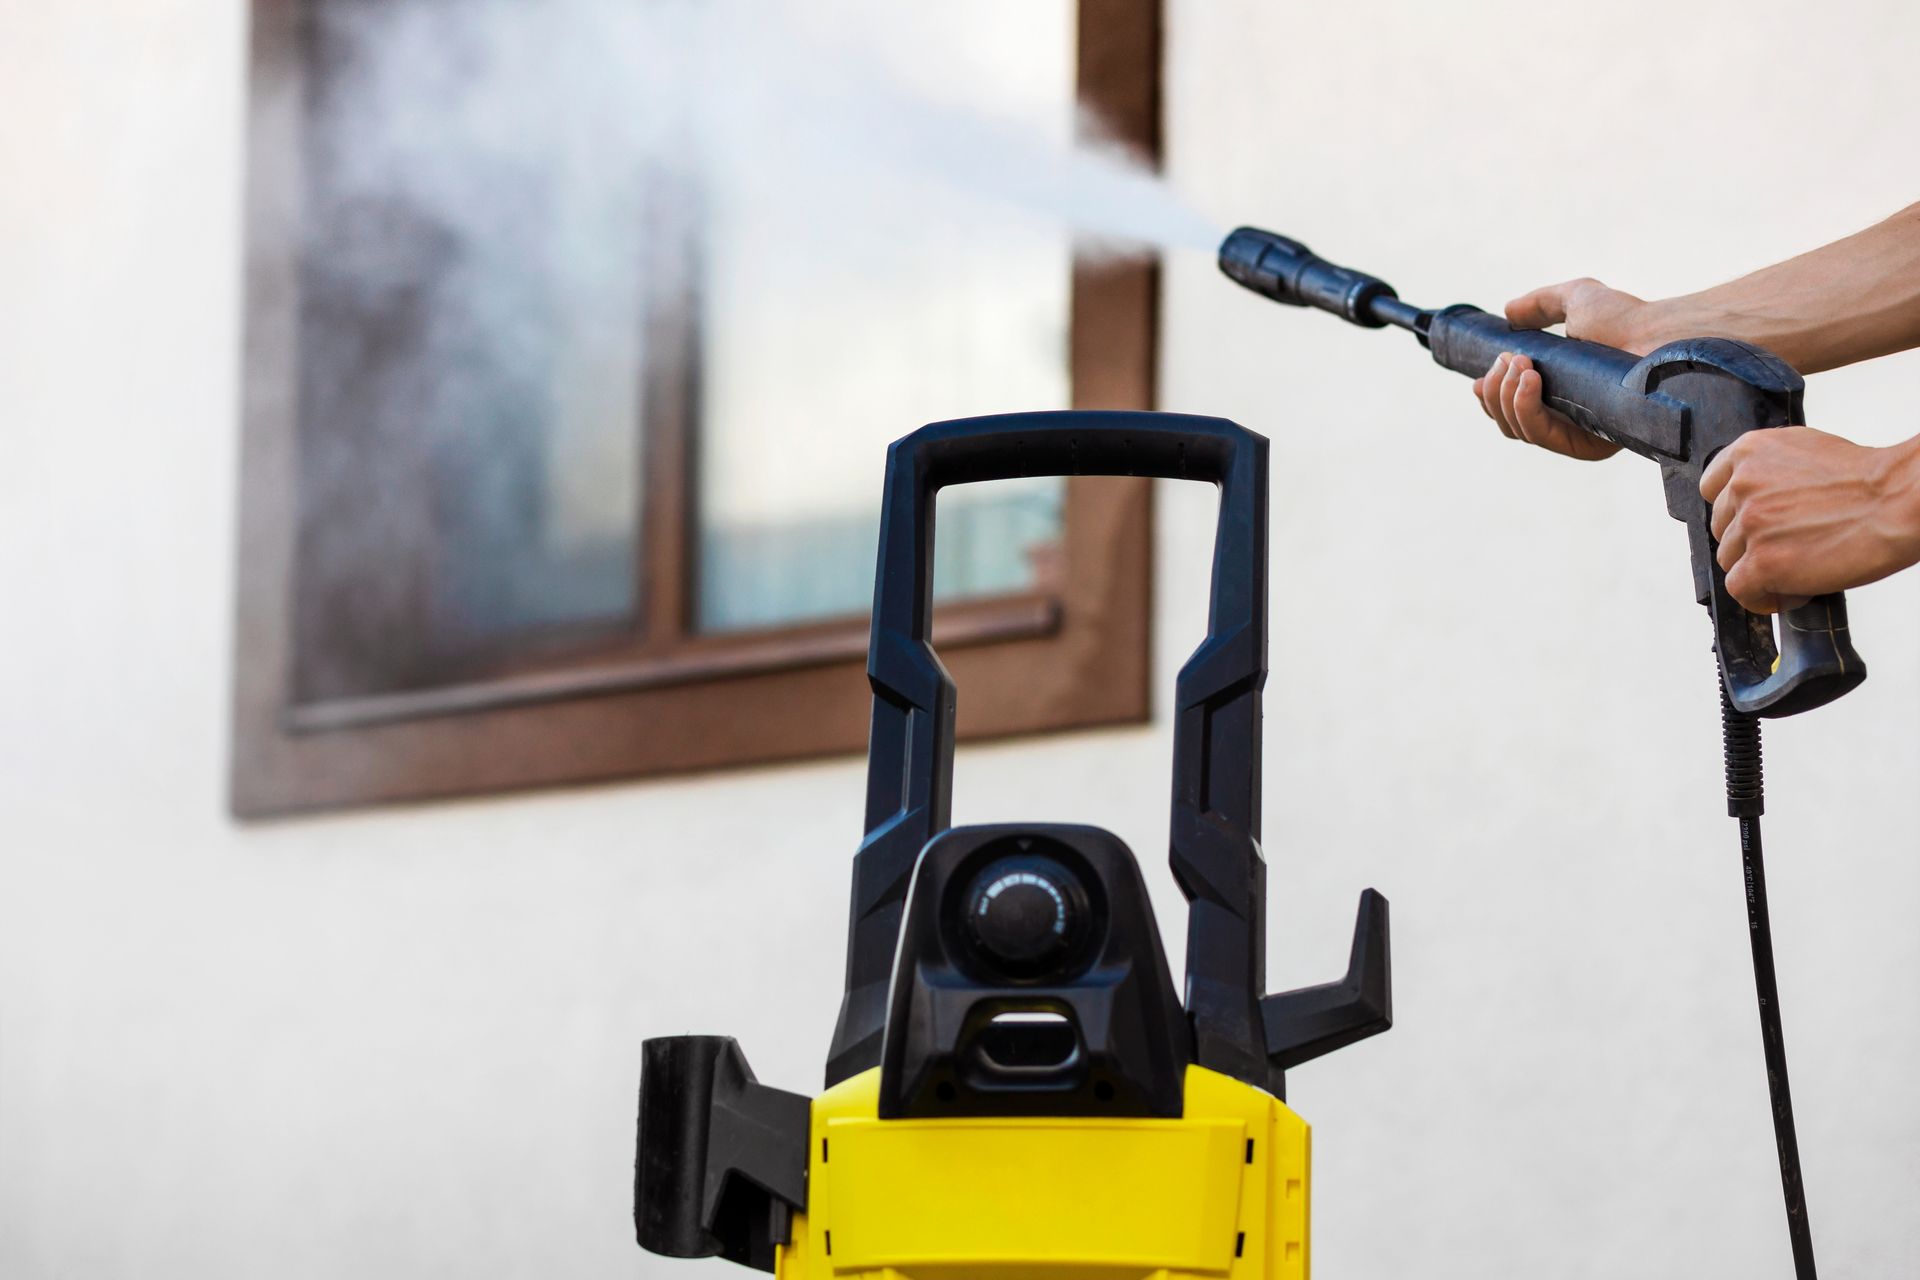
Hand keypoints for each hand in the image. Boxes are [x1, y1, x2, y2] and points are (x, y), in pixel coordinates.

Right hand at [1472, 279, 1669, 459]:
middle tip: (1507, 359)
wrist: (1659, 334)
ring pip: (1518, 430)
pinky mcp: (1589, 447)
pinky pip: (1540, 436)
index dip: (1492, 397)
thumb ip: (1541, 304)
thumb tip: (1509, 312)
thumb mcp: (1575, 300)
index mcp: (1567, 395)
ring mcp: (1580, 437)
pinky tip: (1529, 379)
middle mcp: (1573, 421)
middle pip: (1509, 423)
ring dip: (1506, 396)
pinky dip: (1524, 407)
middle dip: (1496, 391)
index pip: (1516, 410)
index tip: (1480, 379)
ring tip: (1519, 364)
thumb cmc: (1628, 317)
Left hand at [1700, 428, 1919, 612]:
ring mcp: (1750, 524)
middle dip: (1751, 543)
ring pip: (1730, 560)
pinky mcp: (1762, 561)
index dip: (1731, 513)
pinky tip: (1793, 592)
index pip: (1712, 489)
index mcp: (1750, 452)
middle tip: (1789, 548)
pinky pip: (1741, 590)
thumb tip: (1753, 499)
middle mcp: (1743, 485)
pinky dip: (1763, 597)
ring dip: (1760, 570)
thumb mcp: (1805, 454)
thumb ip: (1769, 472)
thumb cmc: (1867, 482)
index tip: (1748, 525)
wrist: (1898, 501)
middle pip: (1721, 529)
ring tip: (1800, 568)